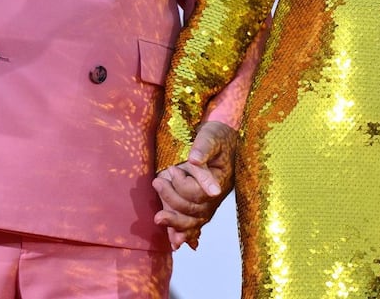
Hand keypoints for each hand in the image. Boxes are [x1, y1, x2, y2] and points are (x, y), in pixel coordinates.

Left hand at [153, 121, 236, 250]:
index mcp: (220, 181)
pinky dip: (184, 234)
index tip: (172, 169)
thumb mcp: (210, 136)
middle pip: (194, 210)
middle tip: (157, 182)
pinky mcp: (200, 204)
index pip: (199, 193)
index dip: (183, 185)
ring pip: (193, 221)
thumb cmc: (216, 136)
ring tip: (158, 218)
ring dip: (175, 223)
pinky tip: (175, 242)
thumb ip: (202, 149)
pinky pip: (193, 223)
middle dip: (172, 200)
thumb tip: (194, 161)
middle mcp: (215, 196)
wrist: (222, 139)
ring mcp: (208, 203)